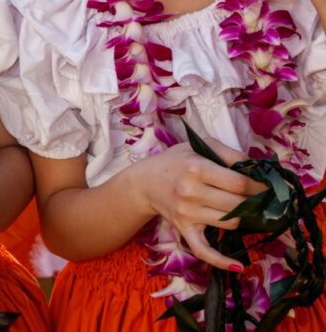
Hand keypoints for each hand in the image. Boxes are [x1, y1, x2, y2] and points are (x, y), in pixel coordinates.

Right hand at [137, 140, 265, 270]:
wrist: (143, 183)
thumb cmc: (175, 163)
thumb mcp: (197, 146)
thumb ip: (228, 152)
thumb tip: (257, 168)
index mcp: (197, 168)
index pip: (239, 182)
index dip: (259, 186)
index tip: (267, 186)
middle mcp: (191, 192)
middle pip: (238, 204)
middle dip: (254, 202)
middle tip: (260, 198)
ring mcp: (187, 214)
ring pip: (230, 223)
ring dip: (242, 218)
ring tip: (244, 210)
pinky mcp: (184, 230)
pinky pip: (203, 250)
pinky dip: (220, 260)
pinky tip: (238, 265)